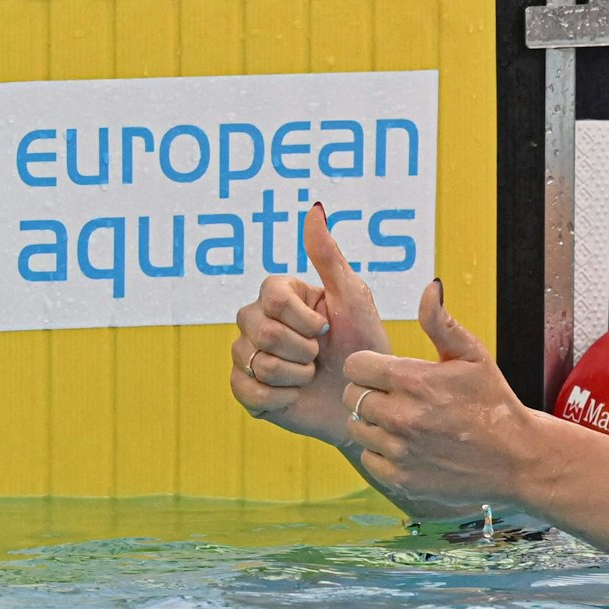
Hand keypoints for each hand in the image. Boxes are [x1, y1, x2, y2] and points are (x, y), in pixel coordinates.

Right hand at [230, 203, 390, 443]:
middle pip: (258, 328)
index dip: (303, 318)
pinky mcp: (244, 389)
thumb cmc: (363, 346)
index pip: (271, 295)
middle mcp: (256, 319)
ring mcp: (247, 354)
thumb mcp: (353, 298)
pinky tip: (295, 395)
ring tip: (309, 375)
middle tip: (319, 355)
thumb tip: (314, 208)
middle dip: (301, 348)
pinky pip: (247, 390)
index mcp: (280, 293)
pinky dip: (279, 398)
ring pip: (254, 361)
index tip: (327, 328)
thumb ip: (328, 255)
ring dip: (293, 374)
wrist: (363, 400)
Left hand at [340, 279, 539, 506]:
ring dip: (373, 423)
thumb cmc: (493, 401)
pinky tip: (407, 446)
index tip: (385, 373)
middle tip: (397, 398)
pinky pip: (369, 458)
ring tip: (402, 422)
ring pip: (356, 427)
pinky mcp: (400, 478)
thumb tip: (429, 287)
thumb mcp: (473, 355)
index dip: (368, 366)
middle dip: (369, 393)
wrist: (516, 457)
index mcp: (413, 380)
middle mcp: (401, 416)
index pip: (356, 366)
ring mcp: (399, 450)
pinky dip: (382, 453)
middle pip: (351, 396)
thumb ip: (441, 323)